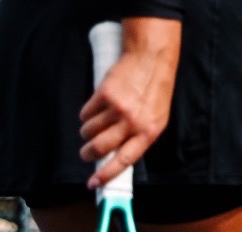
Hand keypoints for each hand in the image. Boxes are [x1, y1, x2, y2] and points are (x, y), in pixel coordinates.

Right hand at [78, 24, 178, 188]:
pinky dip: (86, 114)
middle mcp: (133, 122)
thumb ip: (139, 137)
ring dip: (87, 131)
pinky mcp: (104, 94)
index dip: (106, 174)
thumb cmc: (155, 90)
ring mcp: (118, 108)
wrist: (151, 58)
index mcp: (149, 131)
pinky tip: (97, 107)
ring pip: (88, 131)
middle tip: (86, 151)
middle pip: (99, 148)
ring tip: (95, 123)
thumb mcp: (156, 118)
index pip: (125, 160)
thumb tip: (116, 157)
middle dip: (88, 153)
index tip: (93, 183)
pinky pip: (85, 114)